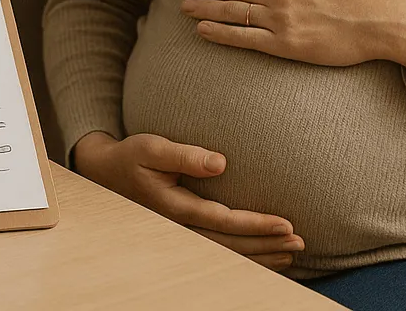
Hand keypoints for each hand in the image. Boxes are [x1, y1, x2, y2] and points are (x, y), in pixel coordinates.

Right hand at [73, 132, 301, 271]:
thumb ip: (185, 155)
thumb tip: (221, 162)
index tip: (286, 224)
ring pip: (227, 254)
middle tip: (300, 243)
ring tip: (291, 254)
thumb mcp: (152, 147)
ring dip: (261, 256)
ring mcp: (181, 235)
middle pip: (231, 245)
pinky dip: (246, 257)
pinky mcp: (184, 233)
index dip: (257, 224)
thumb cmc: (132, 156)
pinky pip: (219, 253)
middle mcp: (180, 228)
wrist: (105, 173)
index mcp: (175, 207)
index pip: (225, 221)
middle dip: (267, 245)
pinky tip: (266, 257)